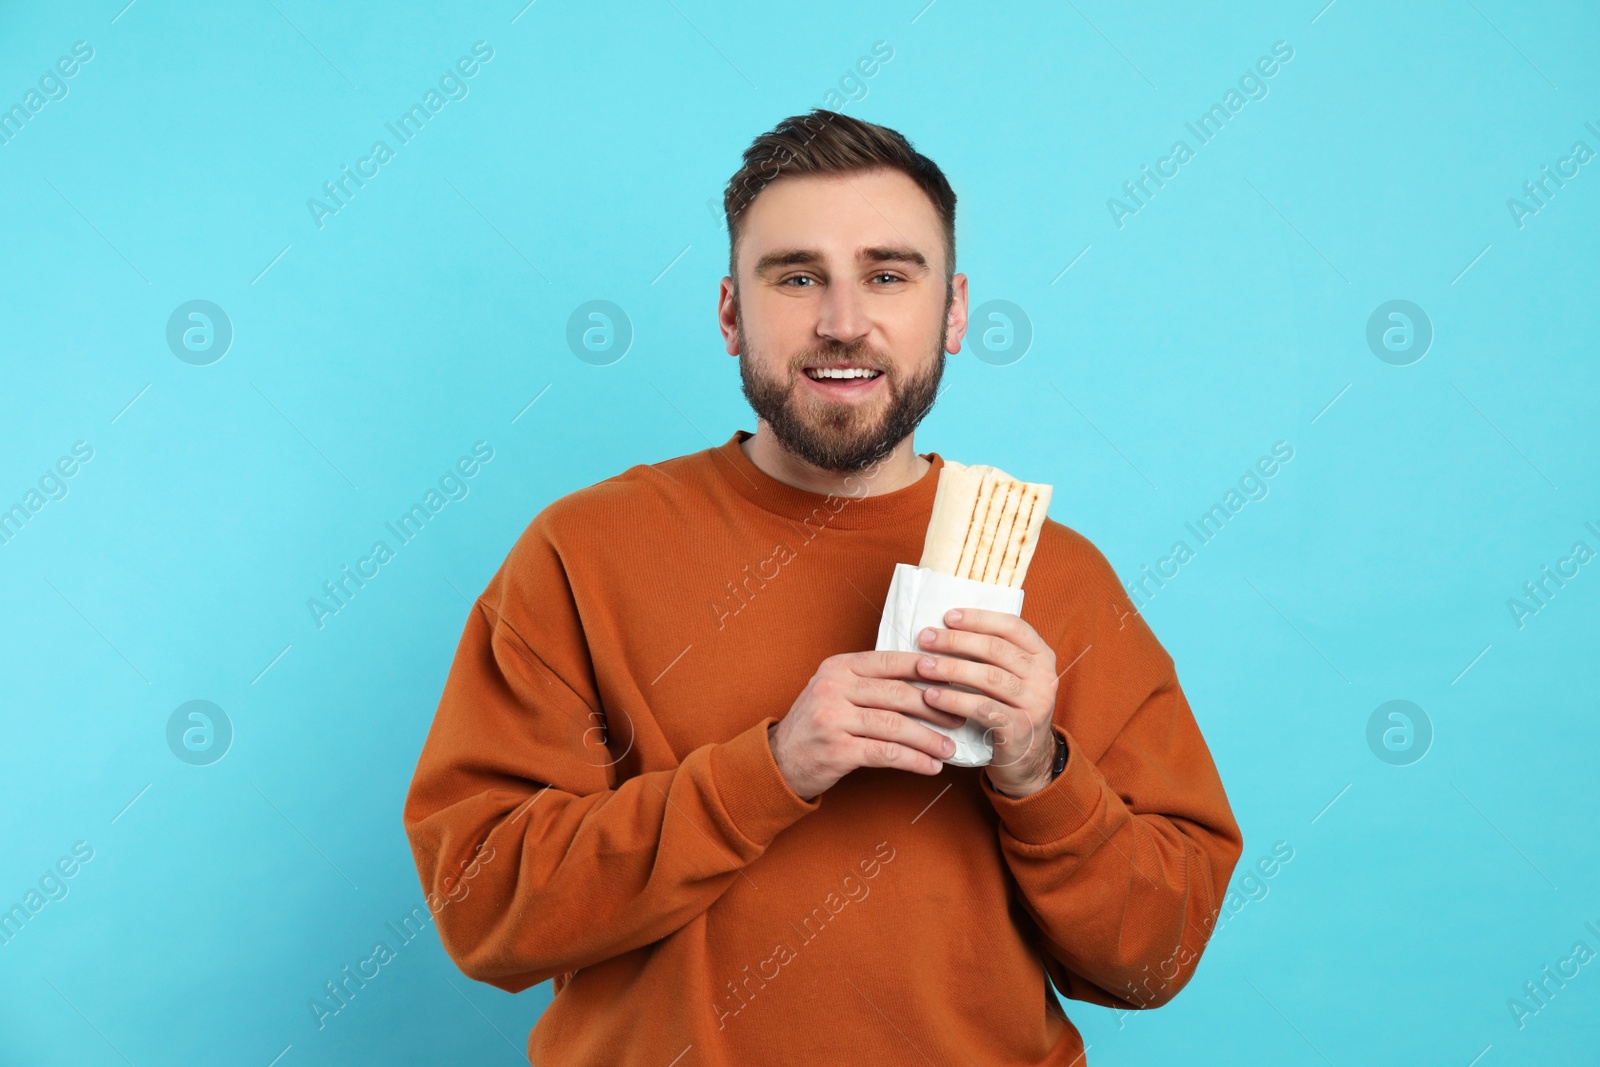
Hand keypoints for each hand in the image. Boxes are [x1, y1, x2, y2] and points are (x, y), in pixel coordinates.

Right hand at [769, 651, 968, 800]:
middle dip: (935, 706)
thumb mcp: (834, 690)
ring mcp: (833, 719)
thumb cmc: (816, 725)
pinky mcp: (837, 750)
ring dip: (929, 738)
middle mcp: (833, 688)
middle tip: (961, 715)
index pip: (891, 661)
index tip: (955, 677)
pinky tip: (931, 766)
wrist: (779, 761)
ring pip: (895, 725)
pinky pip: (886, 753)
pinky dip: (914, 760)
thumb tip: (925, 676)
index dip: (926, 669)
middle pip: (897, 693)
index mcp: (838, 667)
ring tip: (950, 748)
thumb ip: (869, 680)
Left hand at [914, 608, 1059, 797]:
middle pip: (996, 649)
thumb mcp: (1010, 676)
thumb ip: (990, 653)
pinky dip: (953, 700)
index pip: (1012, 626)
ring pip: (989, 677)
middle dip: (956, 641)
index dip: (979, 618)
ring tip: (922, 666)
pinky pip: (982, 708)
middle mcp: (1045, 677)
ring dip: (951, 669)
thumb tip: (945, 625)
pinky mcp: (1020, 729)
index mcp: (1042, 656)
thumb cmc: (1007, 708)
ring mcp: (1036, 704)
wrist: (1026, 758)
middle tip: (925, 638)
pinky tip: (931, 697)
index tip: (947, 616)